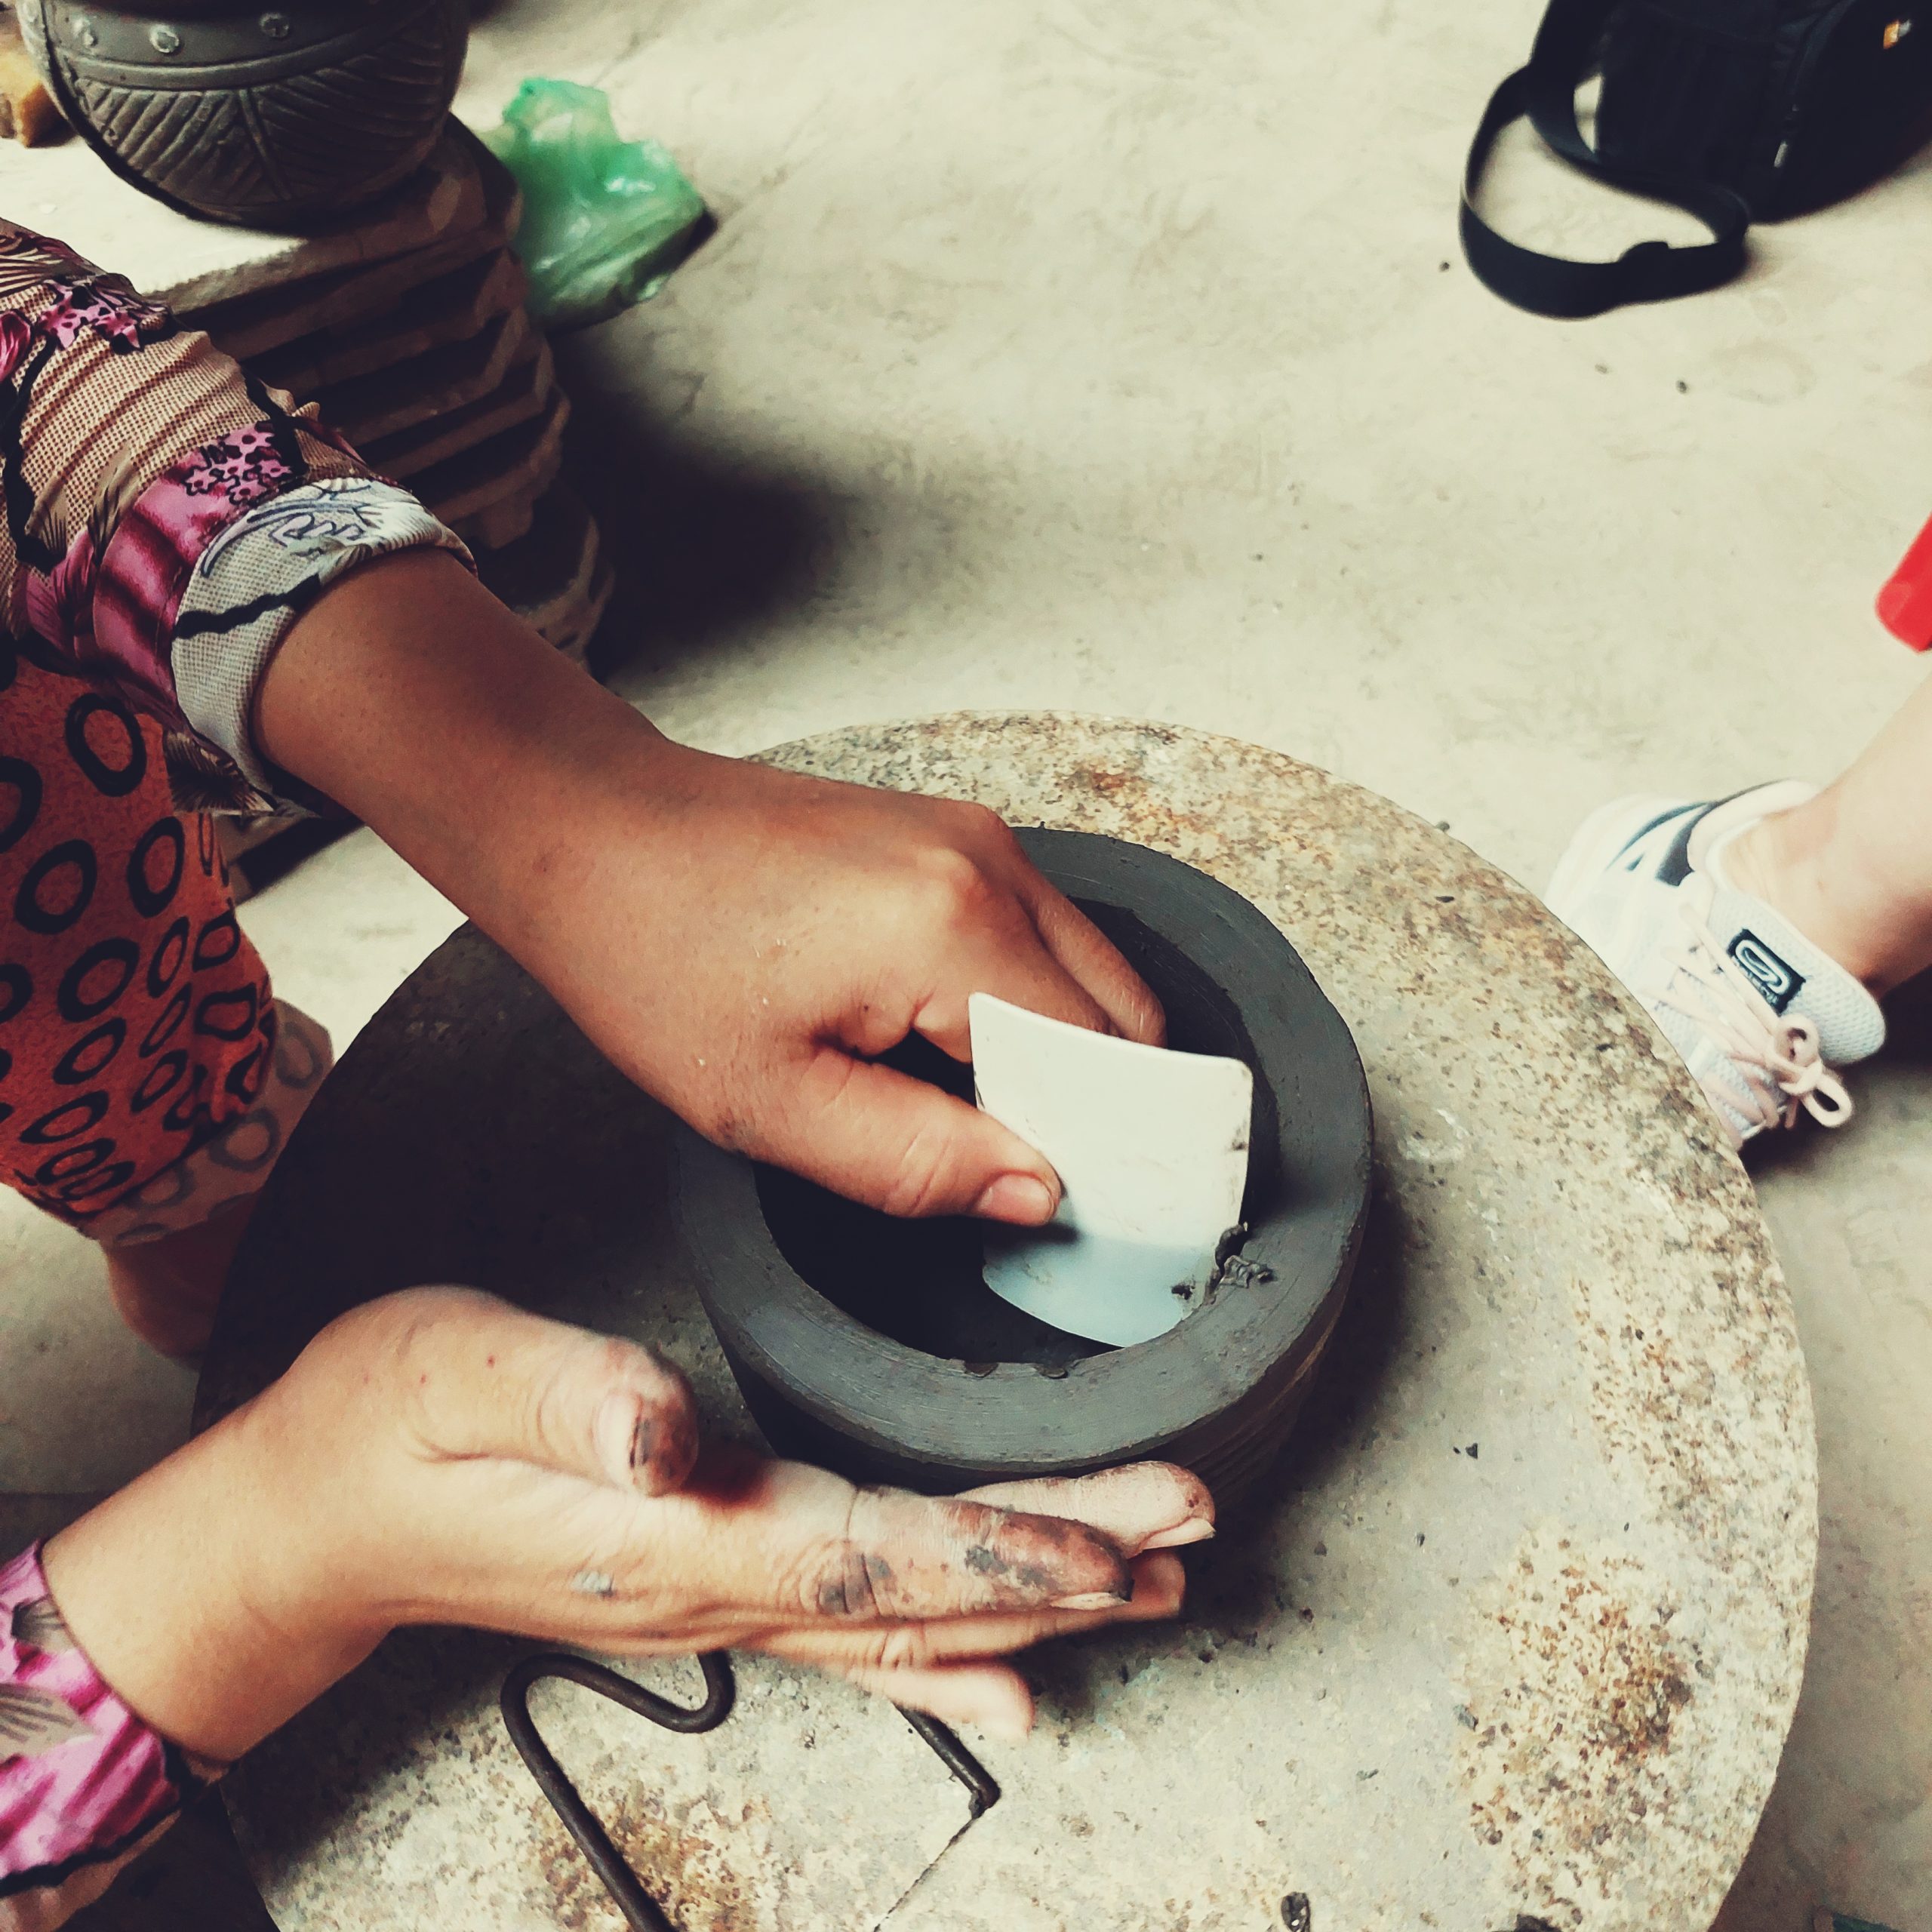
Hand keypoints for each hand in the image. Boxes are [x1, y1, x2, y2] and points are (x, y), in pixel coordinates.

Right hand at [45, 1290, 1211, 1759]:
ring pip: (908, 1620)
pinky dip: (948, 1659)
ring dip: (1035, 1600)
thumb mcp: (450, 1369)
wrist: (309, 1518)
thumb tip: (663, 1425)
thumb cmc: (379, 1425)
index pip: (871, 1554)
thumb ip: (561, 1392)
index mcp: (673, 1537)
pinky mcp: (705, 1585)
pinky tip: (1011, 1685)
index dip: (1000, 1550)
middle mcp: (714, 1589)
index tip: (1115, 1542)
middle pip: (924, 1593)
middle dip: (1066, 1563)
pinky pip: (857, 1640)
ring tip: (1150, 1582)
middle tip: (1189, 1529)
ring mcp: (714, 1602)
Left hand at [546, 748, 1167, 1222]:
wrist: (593, 831)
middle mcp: (988, 862)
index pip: (1097, 1061)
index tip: (1054, 1200)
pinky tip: (937, 1037)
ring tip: (954, 1097)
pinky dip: (1021, 996)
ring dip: (1052, 1046)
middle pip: (1117, 1010)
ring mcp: (975, 834)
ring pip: (1085, 969)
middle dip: (1085, 1097)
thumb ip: (918, 1163)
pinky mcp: (953, 831)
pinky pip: (1035, 932)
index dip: (1088, 1143)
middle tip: (1000, 1158)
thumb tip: (1038, 1194)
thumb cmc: (655, 957)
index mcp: (952, 927)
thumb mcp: (772, 1106)